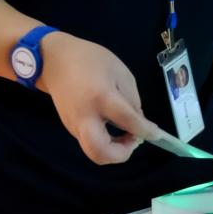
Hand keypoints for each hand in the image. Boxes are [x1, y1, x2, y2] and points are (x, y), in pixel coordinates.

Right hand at [37, 31, 157, 164]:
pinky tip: (114, 127)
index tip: (159, 134)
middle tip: (135, 140)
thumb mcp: (120, 71)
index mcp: (101, 97)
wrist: (54, 61)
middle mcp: (85, 116)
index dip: (146, 131)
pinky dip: (106, 142)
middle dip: (122, 154)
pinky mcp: (70, 128)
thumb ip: (132, 98)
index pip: (128, 122)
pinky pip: (90, 142)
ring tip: (127, 134)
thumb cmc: (89, 60)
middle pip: (100, 152)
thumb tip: (138, 121)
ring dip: (114, 150)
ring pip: (94, 152)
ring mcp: (73, 125)